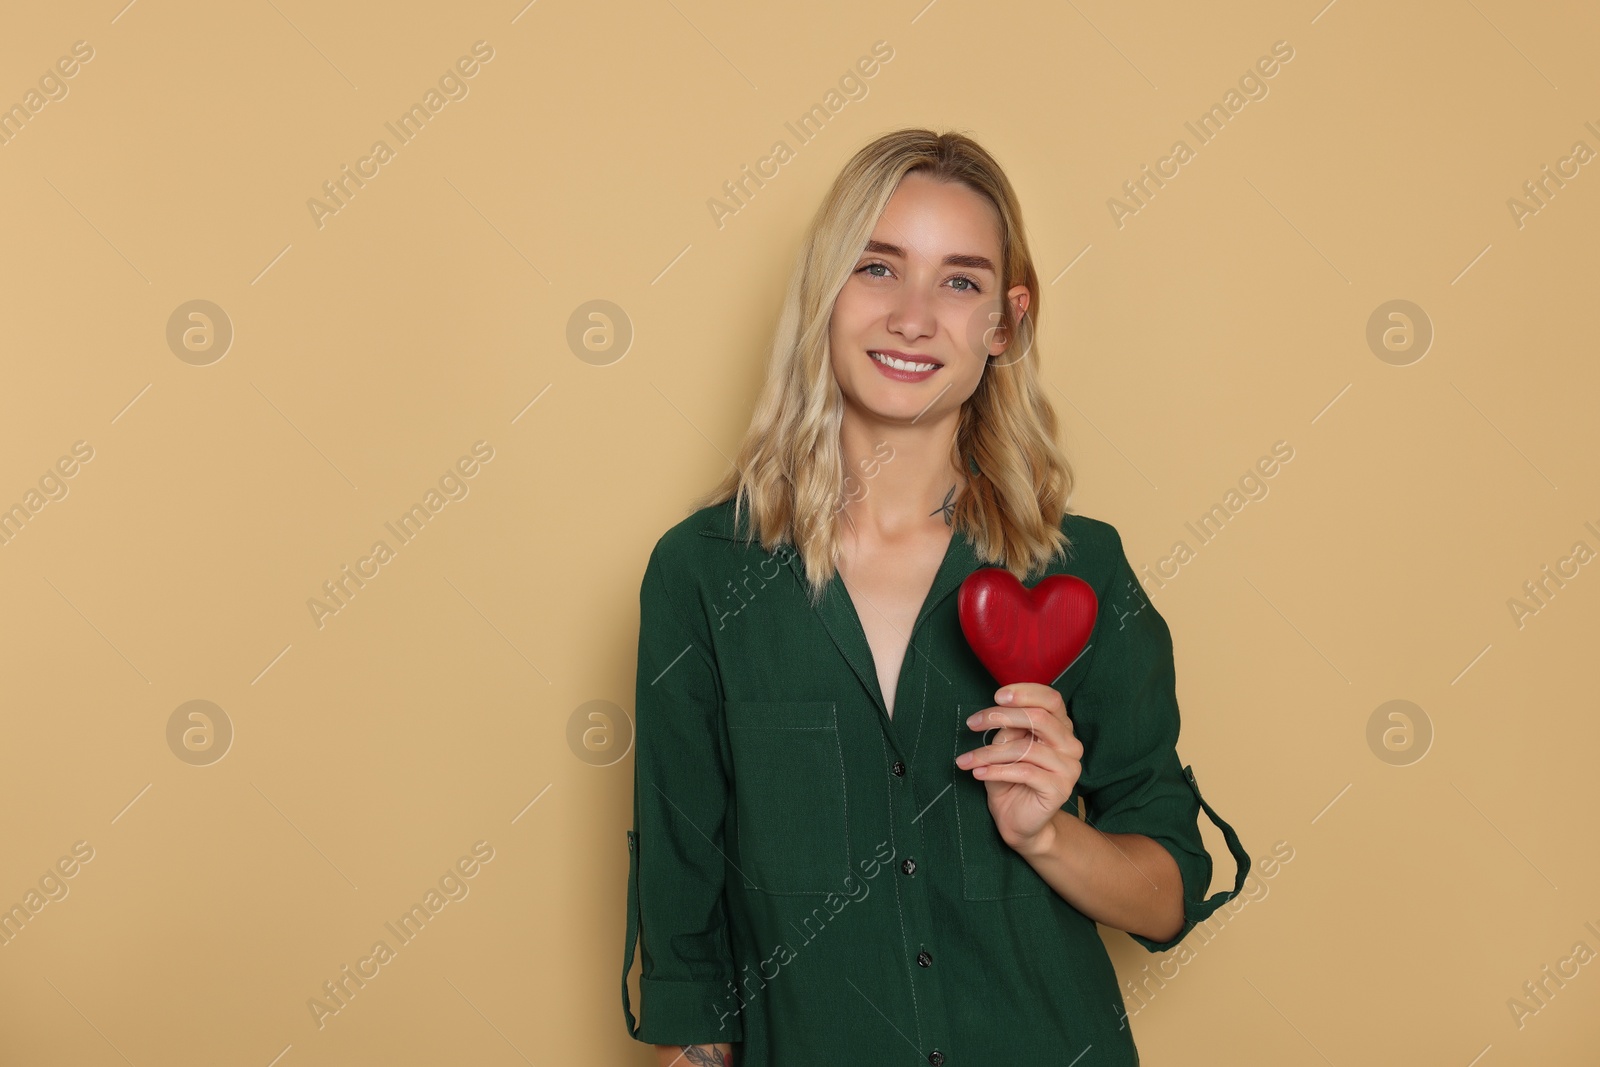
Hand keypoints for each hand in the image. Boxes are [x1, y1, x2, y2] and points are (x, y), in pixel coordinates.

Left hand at [954, 683, 1082, 853]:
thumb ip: (1009, 729)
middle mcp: (1070, 745)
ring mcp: (1069, 767)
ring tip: (968, 760)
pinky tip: (978, 773)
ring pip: (1026, 748)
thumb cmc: (1009, 779)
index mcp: (1060, 728)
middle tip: (972, 723)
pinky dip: (996, 771)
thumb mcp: (1005, 747)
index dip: (1025, 693)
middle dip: (1001, 717)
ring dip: (989, 752)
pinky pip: (1024, 772)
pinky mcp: (1060, 788)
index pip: (1051, 699)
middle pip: (1039, 718)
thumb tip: (999, 713)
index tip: (997, 696)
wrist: (1016, 820)